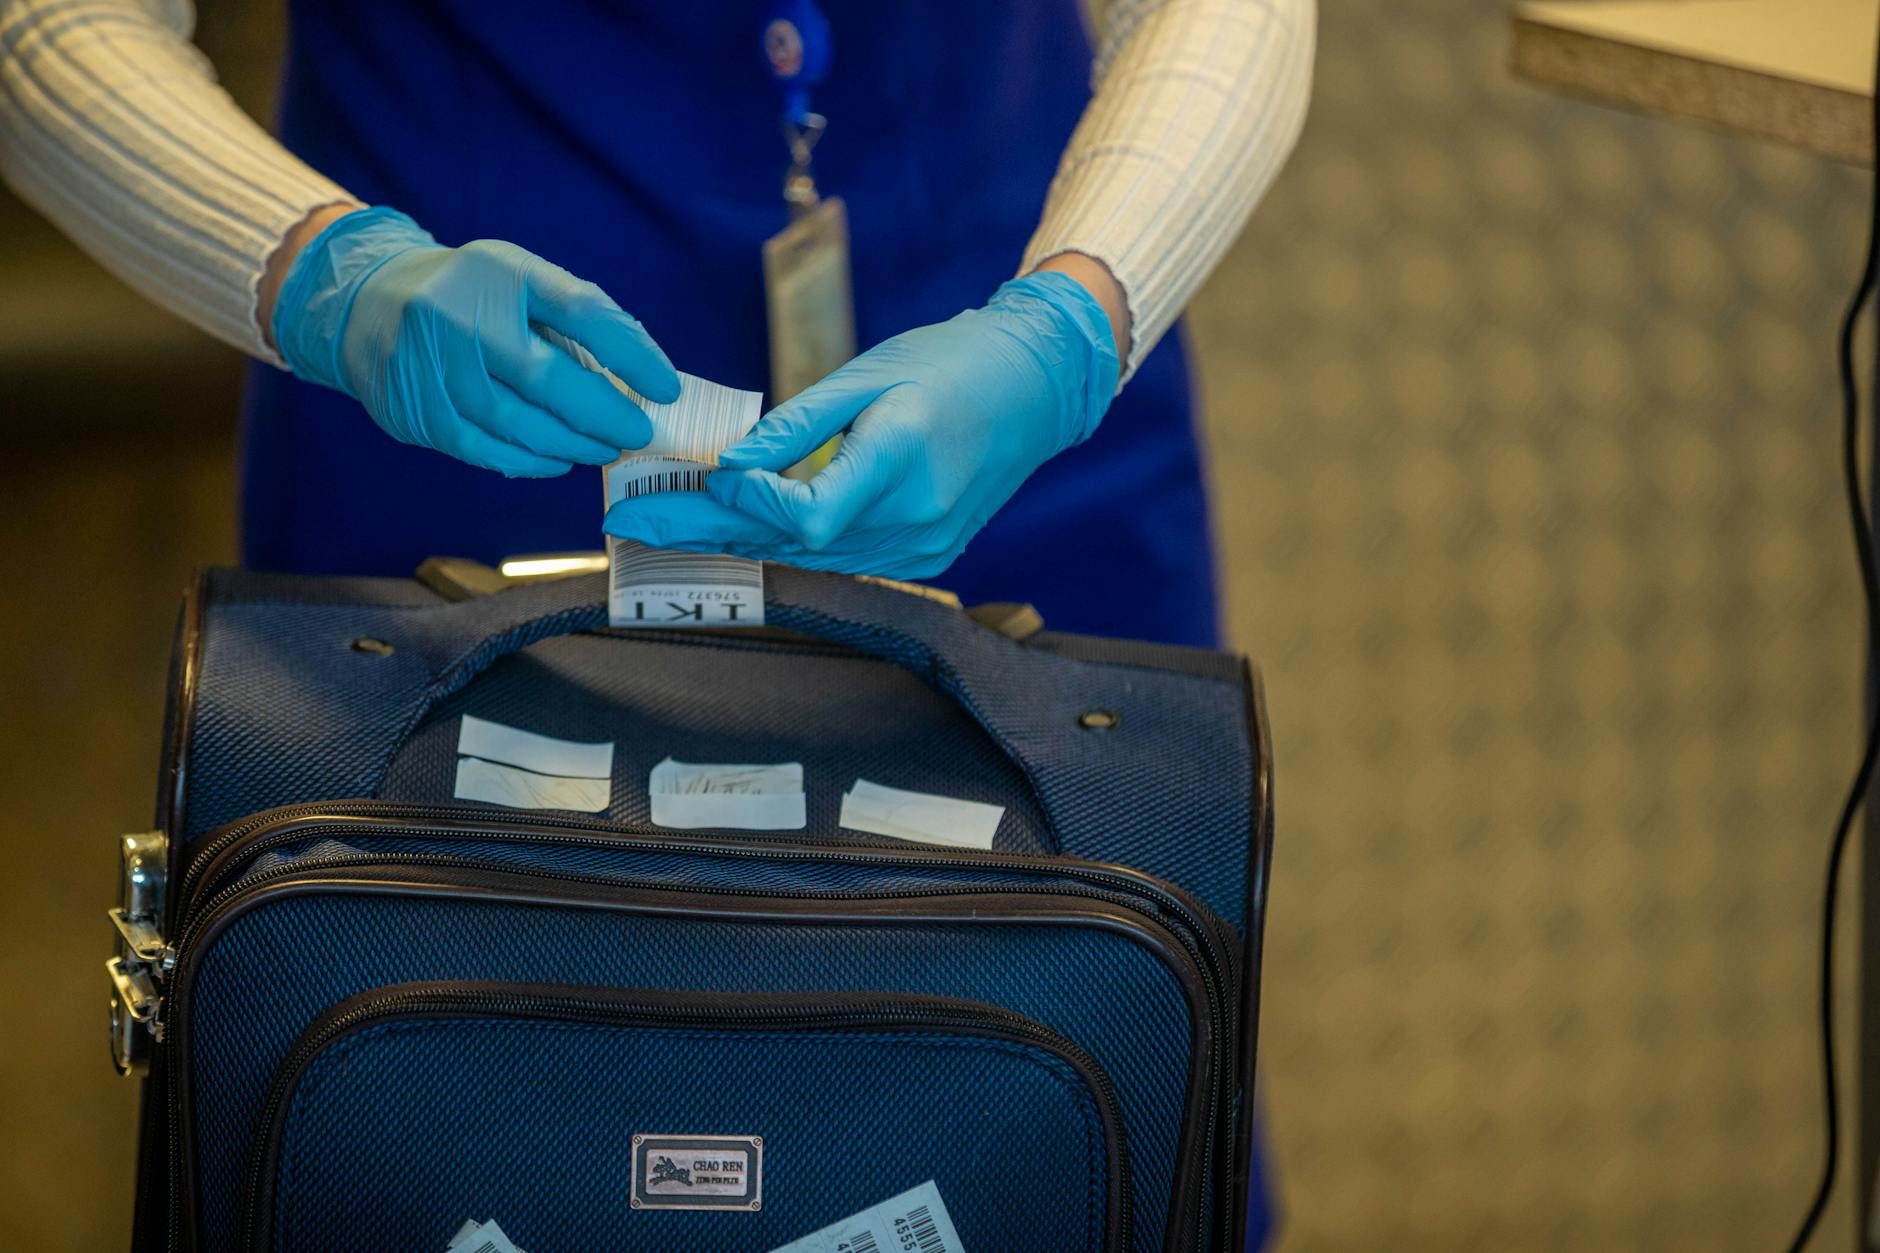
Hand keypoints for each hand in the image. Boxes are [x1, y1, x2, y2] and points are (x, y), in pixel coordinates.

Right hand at [270, 206, 677, 475]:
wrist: (366, 304)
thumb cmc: (471, 296)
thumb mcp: (520, 280)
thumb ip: (577, 317)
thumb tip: (646, 375)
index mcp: (499, 271)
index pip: (579, 310)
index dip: (631, 353)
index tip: (667, 388)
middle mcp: (459, 316)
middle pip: (547, 379)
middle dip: (604, 415)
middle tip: (638, 433)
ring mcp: (431, 368)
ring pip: (517, 424)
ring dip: (573, 444)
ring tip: (604, 448)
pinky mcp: (417, 412)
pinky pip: (485, 449)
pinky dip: (531, 461)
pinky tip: (558, 459)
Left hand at [602, 270, 1120, 578]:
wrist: (1033, 389)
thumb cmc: (949, 363)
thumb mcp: (866, 377)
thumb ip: (796, 428)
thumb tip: (727, 466)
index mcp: (900, 462)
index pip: (806, 517)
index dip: (747, 505)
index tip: (702, 479)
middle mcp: (913, 519)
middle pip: (791, 544)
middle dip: (706, 530)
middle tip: (630, 522)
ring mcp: (922, 547)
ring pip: (809, 557)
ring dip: (739, 539)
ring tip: (668, 524)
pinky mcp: (925, 555)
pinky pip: (839, 557)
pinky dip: (788, 541)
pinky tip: (740, 526)